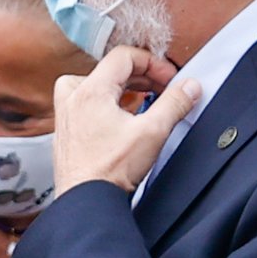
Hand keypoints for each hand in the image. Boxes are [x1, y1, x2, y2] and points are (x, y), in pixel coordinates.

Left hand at [50, 47, 200, 197]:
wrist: (86, 201)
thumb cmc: (109, 171)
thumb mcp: (153, 131)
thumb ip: (175, 103)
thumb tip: (189, 87)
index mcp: (89, 92)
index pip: (123, 56)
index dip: (152, 63)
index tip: (169, 79)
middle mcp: (72, 100)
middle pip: (109, 69)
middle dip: (141, 75)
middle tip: (161, 88)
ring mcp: (66, 117)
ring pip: (94, 85)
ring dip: (122, 88)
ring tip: (142, 100)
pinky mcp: (67, 133)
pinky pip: (87, 105)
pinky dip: (107, 104)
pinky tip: (123, 118)